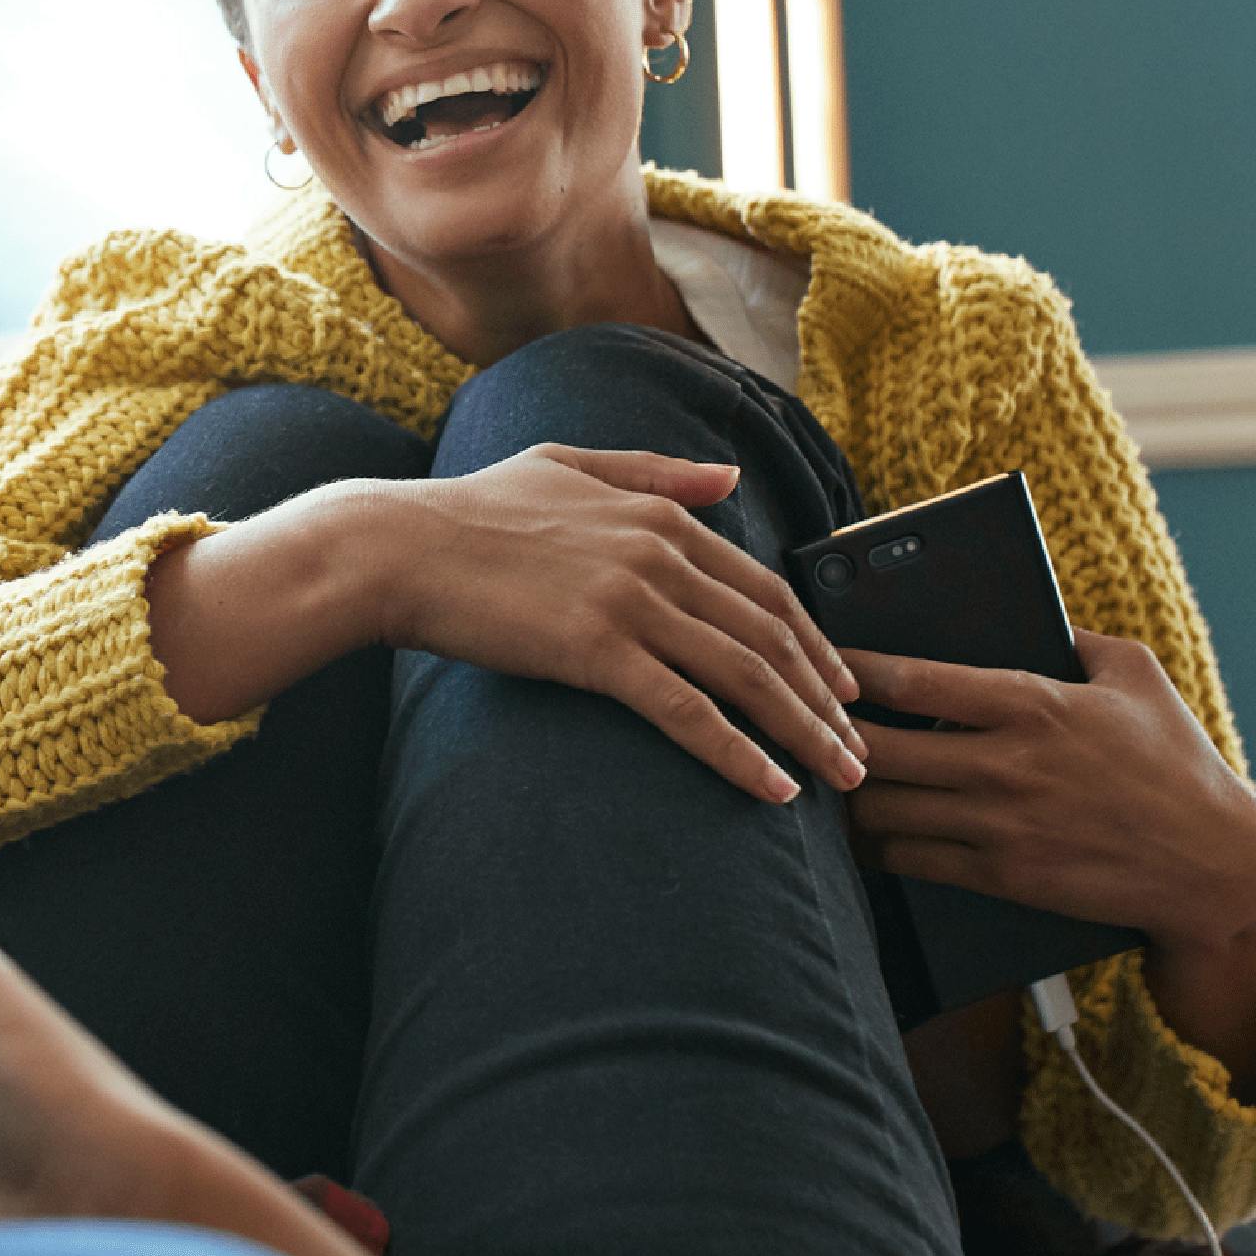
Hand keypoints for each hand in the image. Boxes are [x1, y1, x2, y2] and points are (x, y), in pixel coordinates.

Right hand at [380, 445, 864, 802]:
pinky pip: (687, 709)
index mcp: (660, 514)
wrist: (396, 547)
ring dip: (803, 732)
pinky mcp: (596, 649)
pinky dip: (738, 752)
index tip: (842, 690)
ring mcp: (630, 601)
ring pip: (745, 675)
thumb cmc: (469, 511)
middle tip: (859, 750)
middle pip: (771, 636)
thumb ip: (655, 471)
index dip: (815, 644)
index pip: (766, 588)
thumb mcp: (569, 465)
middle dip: (826, 700)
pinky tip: (772, 790)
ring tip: (838, 780)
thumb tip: (731, 479)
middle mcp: (660, 554)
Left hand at [843, 630, 1255, 953]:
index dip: (851, 667)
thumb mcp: (1136, 676)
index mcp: (1034, 703)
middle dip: (830, 734)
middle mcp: (1007, 764)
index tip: (819, 657)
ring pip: (881, 808)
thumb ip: (1073, 637)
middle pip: (878, 748)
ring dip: (844, 793)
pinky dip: (874, 845)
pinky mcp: (1002, 877)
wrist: (1216, 865)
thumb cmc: (1177, 761)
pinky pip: (908, 860)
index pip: (913, 679)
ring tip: (822, 774)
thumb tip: (1023, 607)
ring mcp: (1001, 825)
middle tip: (804, 722)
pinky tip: (858, 831)